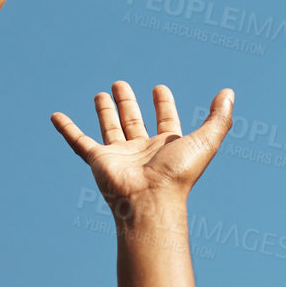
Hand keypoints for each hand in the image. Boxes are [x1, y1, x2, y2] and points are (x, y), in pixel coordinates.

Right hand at [51, 82, 232, 218]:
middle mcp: (142, 150)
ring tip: (101, 94)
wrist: (150, 201)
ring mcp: (119, 156)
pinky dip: (66, 129)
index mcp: (166, 146)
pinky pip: (78, 142)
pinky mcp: (98, 161)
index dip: (163, 104)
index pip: (165, 120)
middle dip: (128, 103)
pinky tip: (56, 116)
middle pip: (133, 121)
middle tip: (121, 85)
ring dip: (105, 112)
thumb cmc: (179, 175)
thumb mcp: (206, 141)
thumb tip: (229, 93)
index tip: (159, 88)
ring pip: (109, 128)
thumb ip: (219, 118)